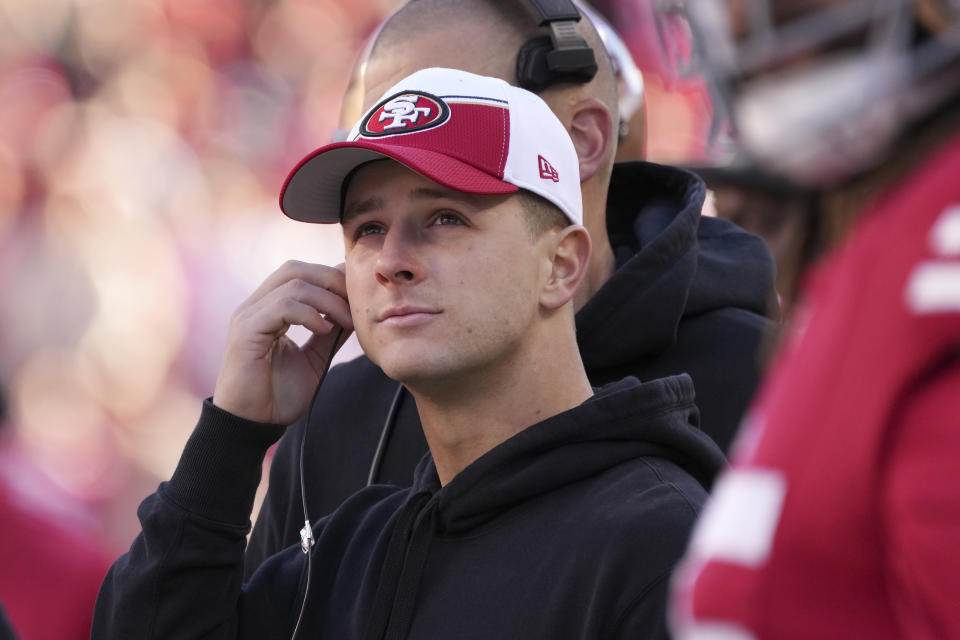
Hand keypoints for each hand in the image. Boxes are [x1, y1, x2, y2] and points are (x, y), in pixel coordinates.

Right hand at [213, 260, 353, 424]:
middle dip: (332, 280)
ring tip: (346, 322)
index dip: (332, 278)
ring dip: (328, 300)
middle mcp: (255, 306)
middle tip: (356, 303)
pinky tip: (325, 330)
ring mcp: (248, 316)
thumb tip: (353, 309)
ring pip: (293, 284)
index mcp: (268, 309)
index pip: (300, 273)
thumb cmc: (278, 395)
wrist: (253, 425)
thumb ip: (329, 333)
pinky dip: (309, 314)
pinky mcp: (246, 331)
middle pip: (296, 269)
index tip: (358, 298)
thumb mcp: (314, 358)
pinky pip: (281, 306)